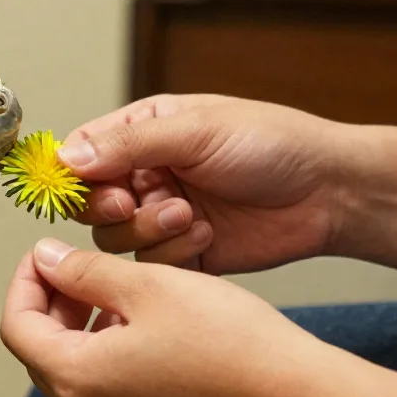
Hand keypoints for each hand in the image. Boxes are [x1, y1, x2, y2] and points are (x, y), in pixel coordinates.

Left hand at [0, 237, 352, 396]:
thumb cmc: (229, 341)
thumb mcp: (149, 285)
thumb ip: (85, 271)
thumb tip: (44, 258)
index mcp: (77, 380)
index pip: (17, 326)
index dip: (25, 281)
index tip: (47, 251)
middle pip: (40, 353)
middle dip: (52, 304)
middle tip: (79, 266)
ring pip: (73, 372)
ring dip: (80, 328)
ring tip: (117, 291)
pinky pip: (105, 393)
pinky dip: (106, 355)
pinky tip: (143, 326)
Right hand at [58, 95, 358, 273]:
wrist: (328, 193)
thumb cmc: (273, 143)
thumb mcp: (197, 130)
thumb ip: (129, 144)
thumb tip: (67, 157)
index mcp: (144, 133)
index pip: (83, 153)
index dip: (73, 174)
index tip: (84, 186)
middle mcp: (147, 174)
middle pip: (90, 202)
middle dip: (107, 207)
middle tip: (130, 203)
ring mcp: (162, 216)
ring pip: (114, 238)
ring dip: (145, 230)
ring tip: (187, 214)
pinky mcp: (183, 254)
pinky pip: (149, 266)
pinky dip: (172, 253)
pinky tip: (206, 235)